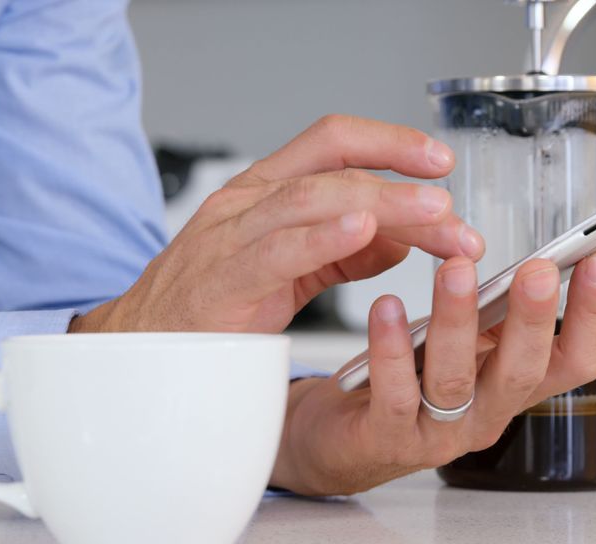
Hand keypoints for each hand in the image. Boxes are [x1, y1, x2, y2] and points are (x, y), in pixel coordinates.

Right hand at [71, 115, 483, 333]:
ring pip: (315, 199)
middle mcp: (247, 203)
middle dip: (404, 185)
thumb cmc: (207, 306)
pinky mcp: (225, 278)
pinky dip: (325, 235)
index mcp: (262, 192)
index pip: (331, 142)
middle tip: (454, 213)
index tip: (439, 163)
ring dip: (384, 204)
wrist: (141, 349)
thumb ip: (340, 252)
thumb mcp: (285, 270)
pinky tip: (364, 230)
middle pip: (335, 170)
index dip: (389, 142)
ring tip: (435, 217)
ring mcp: (232, 236)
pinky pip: (279, 249)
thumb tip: (399, 239)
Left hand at [268, 251, 595, 495]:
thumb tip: (518, 258)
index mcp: (510, 387)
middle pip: (523, 373)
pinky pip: (394, 392)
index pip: (575, 363)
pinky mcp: (385, 438)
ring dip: (458, 322)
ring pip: (455, 379)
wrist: (339, 436)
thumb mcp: (458, 343)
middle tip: (539, 269)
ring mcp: (436, 434)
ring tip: (456, 272)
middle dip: (534, 319)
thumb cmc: (403, 378)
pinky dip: (390, 348)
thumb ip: (488, 313)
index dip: (594, 316)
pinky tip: (387, 306)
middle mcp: (483, 416)